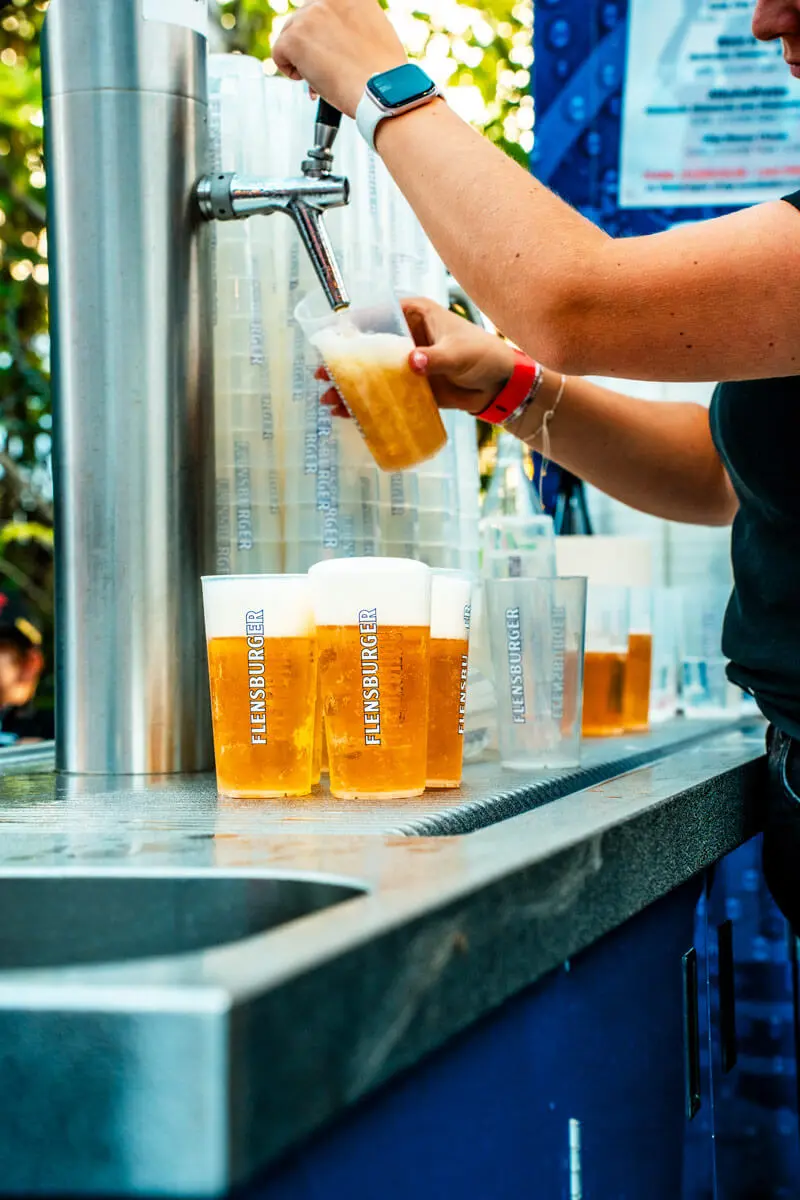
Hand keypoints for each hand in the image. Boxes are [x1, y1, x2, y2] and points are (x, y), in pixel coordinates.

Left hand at [273, 0, 406, 117]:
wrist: (383, 91)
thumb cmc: (384, 73)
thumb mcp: (377, 32)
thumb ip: (353, 25)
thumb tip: (335, 36)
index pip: (322, 10)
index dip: (324, 33)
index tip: (330, 48)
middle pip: (304, 20)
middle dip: (311, 45)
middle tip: (327, 68)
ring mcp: (309, 17)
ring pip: (290, 36)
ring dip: (302, 58)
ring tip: (323, 76)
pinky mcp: (294, 38)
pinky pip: (278, 54)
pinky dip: (290, 71)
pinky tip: (311, 80)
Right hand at [318, 296, 516, 418]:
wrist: (501, 386)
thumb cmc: (484, 356)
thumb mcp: (458, 353)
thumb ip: (434, 358)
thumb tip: (412, 362)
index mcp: (415, 314)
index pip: (377, 314)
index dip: (351, 326)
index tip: (331, 339)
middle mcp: (407, 336)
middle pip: (367, 347)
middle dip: (343, 362)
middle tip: (322, 374)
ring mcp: (407, 363)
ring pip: (372, 373)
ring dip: (351, 386)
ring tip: (330, 399)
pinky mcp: (412, 386)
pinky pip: (384, 393)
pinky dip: (368, 403)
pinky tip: (350, 414)